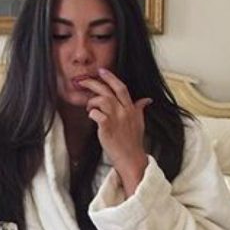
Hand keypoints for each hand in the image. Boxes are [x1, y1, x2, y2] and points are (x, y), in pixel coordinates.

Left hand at [79, 68, 150, 191]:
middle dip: (94, 83)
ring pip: (101, 100)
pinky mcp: (107, 128)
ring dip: (92, 101)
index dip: (111, 77)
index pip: (121, 88)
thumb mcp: (140, 123)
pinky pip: (96, 114)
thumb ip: (139, 109)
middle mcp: (124, 111)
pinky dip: (91, 113)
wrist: (131, 158)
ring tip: (89, 107)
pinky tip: (91, 116)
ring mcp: (115, 119)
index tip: (102, 71)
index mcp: (131, 109)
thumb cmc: (133, 142)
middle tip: (83, 81)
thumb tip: (146, 100)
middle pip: (108, 91)